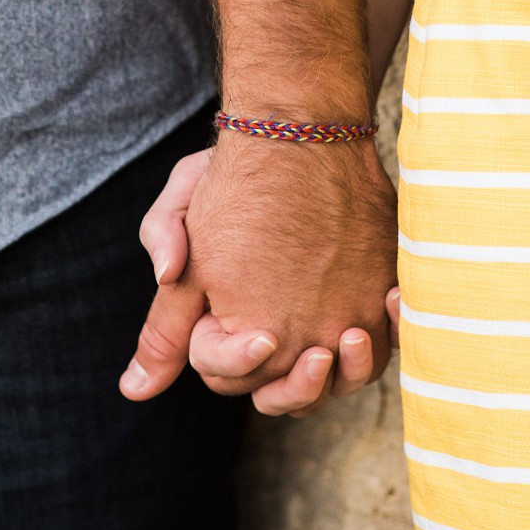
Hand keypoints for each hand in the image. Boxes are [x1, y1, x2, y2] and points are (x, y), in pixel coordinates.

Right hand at [119, 133, 395, 415]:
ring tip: (352, 336)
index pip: (223, 370)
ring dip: (350, 370)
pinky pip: (387, 340)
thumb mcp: (183, 201)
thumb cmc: (235, 172)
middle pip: (284, 397)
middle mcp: (274, 335)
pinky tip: (392, 301)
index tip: (263, 337)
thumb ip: (163, 259)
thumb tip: (136, 381)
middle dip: (301, 387)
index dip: (238, 362)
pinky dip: (393, 331)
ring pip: (339, 384)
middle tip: (316, 355)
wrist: (299, 132)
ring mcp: (322, 324)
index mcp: (224, 322)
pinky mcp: (364, 305)